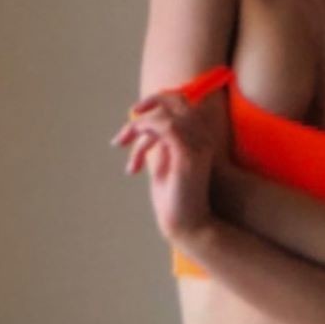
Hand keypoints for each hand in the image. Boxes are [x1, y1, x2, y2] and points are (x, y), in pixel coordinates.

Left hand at [110, 91, 216, 244]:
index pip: (180, 101)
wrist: (189, 224)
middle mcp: (203, 135)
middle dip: (148, 105)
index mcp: (199, 136)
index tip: (134, 113)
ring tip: (122, 144)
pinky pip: (166, 127)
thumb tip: (143, 130)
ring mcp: (199, 143)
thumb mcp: (165, 163)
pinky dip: (145, 133)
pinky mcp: (189, 153)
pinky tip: (136, 157)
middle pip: (176, 99)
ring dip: (138, 126)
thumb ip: (159, 143)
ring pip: (166, 114)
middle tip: (127, 122)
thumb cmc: (175, 197)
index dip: (157, 100)